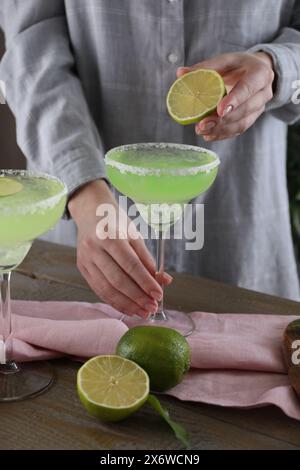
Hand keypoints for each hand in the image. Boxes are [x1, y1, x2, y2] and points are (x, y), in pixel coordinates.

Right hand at [68, 180, 171, 317]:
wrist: (90, 212)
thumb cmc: (116, 223)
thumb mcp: (134, 235)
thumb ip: (148, 259)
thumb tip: (163, 281)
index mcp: (110, 236)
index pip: (130, 264)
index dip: (145, 282)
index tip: (159, 295)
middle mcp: (94, 248)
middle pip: (118, 280)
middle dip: (137, 297)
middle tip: (153, 307)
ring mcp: (85, 259)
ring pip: (107, 289)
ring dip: (127, 304)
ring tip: (143, 312)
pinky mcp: (82, 268)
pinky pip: (99, 290)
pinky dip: (115, 302)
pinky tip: (128, 308)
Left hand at [177, 51, 274, 140]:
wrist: (256, 73)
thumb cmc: (238, 66)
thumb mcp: (224, 61)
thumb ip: (204, 68)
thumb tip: (181, 73)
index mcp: (259, 74)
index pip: (248, 88)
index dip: (235, 100)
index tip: (220, 111)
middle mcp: (263, 92)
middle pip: (245, 109)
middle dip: (224, 120)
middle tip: (203, 124)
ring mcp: (259, 108)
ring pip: (242, 123)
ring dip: (221, 130)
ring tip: (202, 131)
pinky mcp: (252, 119)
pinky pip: (238, 130)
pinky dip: (223, 134)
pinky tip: (209, 135)